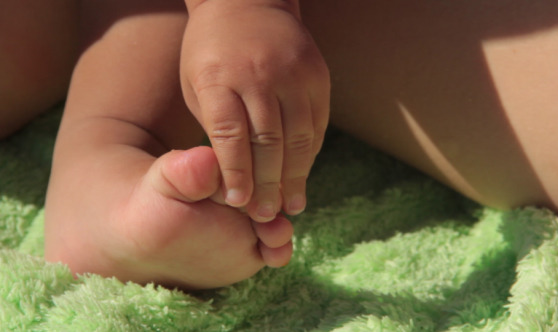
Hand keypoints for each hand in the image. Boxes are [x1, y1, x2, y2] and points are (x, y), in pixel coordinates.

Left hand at [180, 0, 329, 221]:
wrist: (247, 3)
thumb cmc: (211, 54)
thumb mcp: (198, 85)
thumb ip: (216, 127)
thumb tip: (235, 179)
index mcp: (219, 77)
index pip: (230, 136)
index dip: (236, 174)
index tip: (237, 204)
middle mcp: (258, 75)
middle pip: (268, 142)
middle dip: (268, 184)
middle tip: (266, 215)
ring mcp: (293, 73)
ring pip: (299, 137)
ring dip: (295, 177)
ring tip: (292, 205)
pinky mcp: (317, 75)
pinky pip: (317, 123)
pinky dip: (310, 154)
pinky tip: (303, 174)